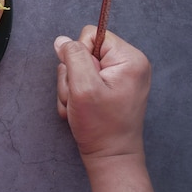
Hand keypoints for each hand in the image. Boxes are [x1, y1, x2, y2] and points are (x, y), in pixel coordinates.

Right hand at [53, 25, 150, 160]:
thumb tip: (62, 41)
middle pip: (84, 52)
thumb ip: (73, 57)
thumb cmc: (100, 126)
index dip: (78, 54)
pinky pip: (85, 80)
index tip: (83, 78)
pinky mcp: (112, 88)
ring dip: (73, 88)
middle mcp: (129, 64)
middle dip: (74, 75)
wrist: (111, 157)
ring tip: (81, 106)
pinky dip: (78, 95)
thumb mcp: (82, 87)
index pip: (91, 34)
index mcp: (129, 58)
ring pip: (80, 68)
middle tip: (80, 97)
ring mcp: (121, 77)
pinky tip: (83, 109)